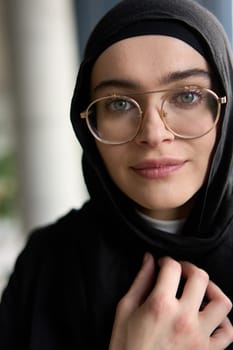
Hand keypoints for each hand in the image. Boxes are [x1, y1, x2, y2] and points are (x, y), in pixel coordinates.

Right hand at [109, 253, 232, 349]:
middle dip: (189, 268)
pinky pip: (228, 333)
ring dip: (212, 290)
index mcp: (160, 305)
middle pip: (200, 277)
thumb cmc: (126, 346)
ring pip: (221, 303)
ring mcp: (199, 337)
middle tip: (181, 271)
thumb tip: (149, 260)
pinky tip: (210, 316)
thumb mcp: (125, 309)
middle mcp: (183, 318)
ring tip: (200, 290)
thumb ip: (140, 281)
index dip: (167, 261)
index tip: (163, 264)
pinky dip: (223, 321)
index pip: (173, 268)